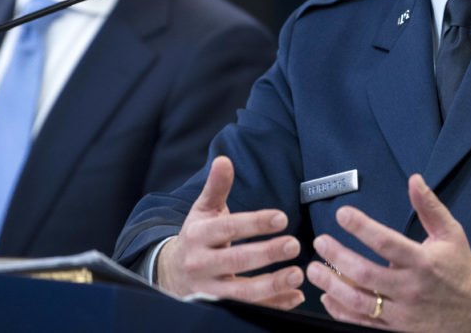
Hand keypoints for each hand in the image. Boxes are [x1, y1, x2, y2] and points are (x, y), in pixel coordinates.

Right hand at [156, 156, 304, 308]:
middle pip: (236, 261)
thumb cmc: (197, 236)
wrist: (173, 273)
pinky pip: (250, 310)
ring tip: (297, 274)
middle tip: (295, 245)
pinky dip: (274, 305)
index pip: (228, 229)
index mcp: (198, 235)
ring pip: (242, 293)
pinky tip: (295, 296)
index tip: (282, 218)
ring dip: (272, 286)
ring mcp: (210, 290)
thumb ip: (216, 187)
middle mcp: (201, 264)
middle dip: (266, 254)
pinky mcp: (220, 307)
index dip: (255, 223)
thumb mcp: (203, 210)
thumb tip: (224, 160)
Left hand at [306, 174, 470, 331]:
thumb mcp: (451, 233)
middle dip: (337, 257)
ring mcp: (402, 313)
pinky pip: (363, 323)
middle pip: (366, 273)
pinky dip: (341, 312)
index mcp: (423, 261)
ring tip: (314, 270)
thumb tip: (414, 179)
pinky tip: (327, 297)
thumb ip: (429, 207)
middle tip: (320, 242)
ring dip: (332, 286)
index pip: (386, 242)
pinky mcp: (397, 329)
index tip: (342, 214)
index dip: (361, 227)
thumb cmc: (460, 269)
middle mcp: (410, 288)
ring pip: (360, 302)